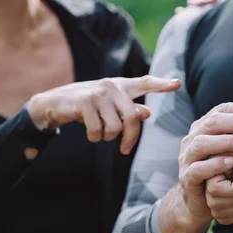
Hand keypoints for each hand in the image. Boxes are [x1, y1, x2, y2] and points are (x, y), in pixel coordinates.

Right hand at [27, 76, 180, 154]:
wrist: (54, 103)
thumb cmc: (86, 106)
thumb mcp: (108, 107)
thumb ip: (128, 110)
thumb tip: (147, 112)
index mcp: (120, 86)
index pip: (144, 83)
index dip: (161, 84)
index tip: (177, 84)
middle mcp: (111, 86)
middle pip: (132, 118)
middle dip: (130, 139)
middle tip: (124, 150)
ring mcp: (98, 94)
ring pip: (114, 128)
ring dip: (106, 137)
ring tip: (98, 132)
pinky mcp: (84, 103)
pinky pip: (97, 131)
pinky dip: (94, 138)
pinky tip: (89, 133)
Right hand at [177, 101, 232, 223]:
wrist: (202, 202)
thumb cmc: (222, 171)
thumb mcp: (232, 149)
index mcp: (203, 127)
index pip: (221, 110)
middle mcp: (193, 139)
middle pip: (211, 122)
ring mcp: (188, 158)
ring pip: (202, 143)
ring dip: (226, 142)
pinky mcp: (187, 178)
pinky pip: (198, 169)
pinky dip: (215, 164)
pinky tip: (232, 162)